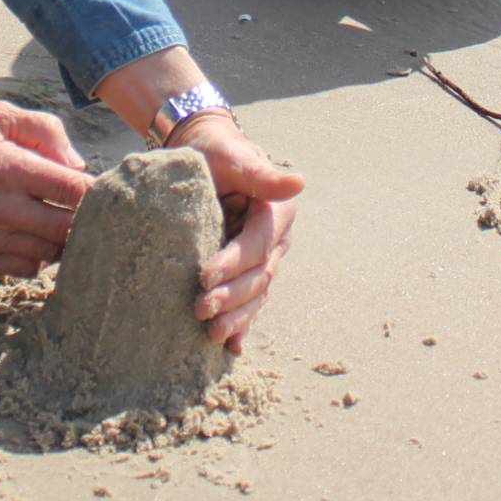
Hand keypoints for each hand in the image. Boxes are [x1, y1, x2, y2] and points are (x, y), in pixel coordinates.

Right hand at [0, 103, 91, 276]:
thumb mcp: (0, 115)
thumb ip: (45, 131)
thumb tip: (77, 164)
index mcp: (9, 168)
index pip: (74, 191)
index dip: (95, 192)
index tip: (99, 189)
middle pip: (67, 229)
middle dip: (83, 220)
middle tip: (84, 209)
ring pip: (48, 254)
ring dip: (61, 240)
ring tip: (57, 221)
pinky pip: (22, 269)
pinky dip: (35, 257)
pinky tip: (32, 237)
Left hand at [173, 112, 304, 351]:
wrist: (206, 159)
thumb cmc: (218, 154)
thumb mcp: (233, 156)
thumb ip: (262, 173)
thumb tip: (299, 181)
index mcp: (276, 213)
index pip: (257, 244)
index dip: (234, 263)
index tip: (205, 275)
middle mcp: (275, 241)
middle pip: (258, 276)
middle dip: (232, 296)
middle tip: (201, 308)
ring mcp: (263, 260)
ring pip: (256, 295)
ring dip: (236, 317)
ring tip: (212, 334)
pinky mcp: (247, 273)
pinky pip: (250, 303)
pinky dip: (242, 325)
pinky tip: (231, 346)